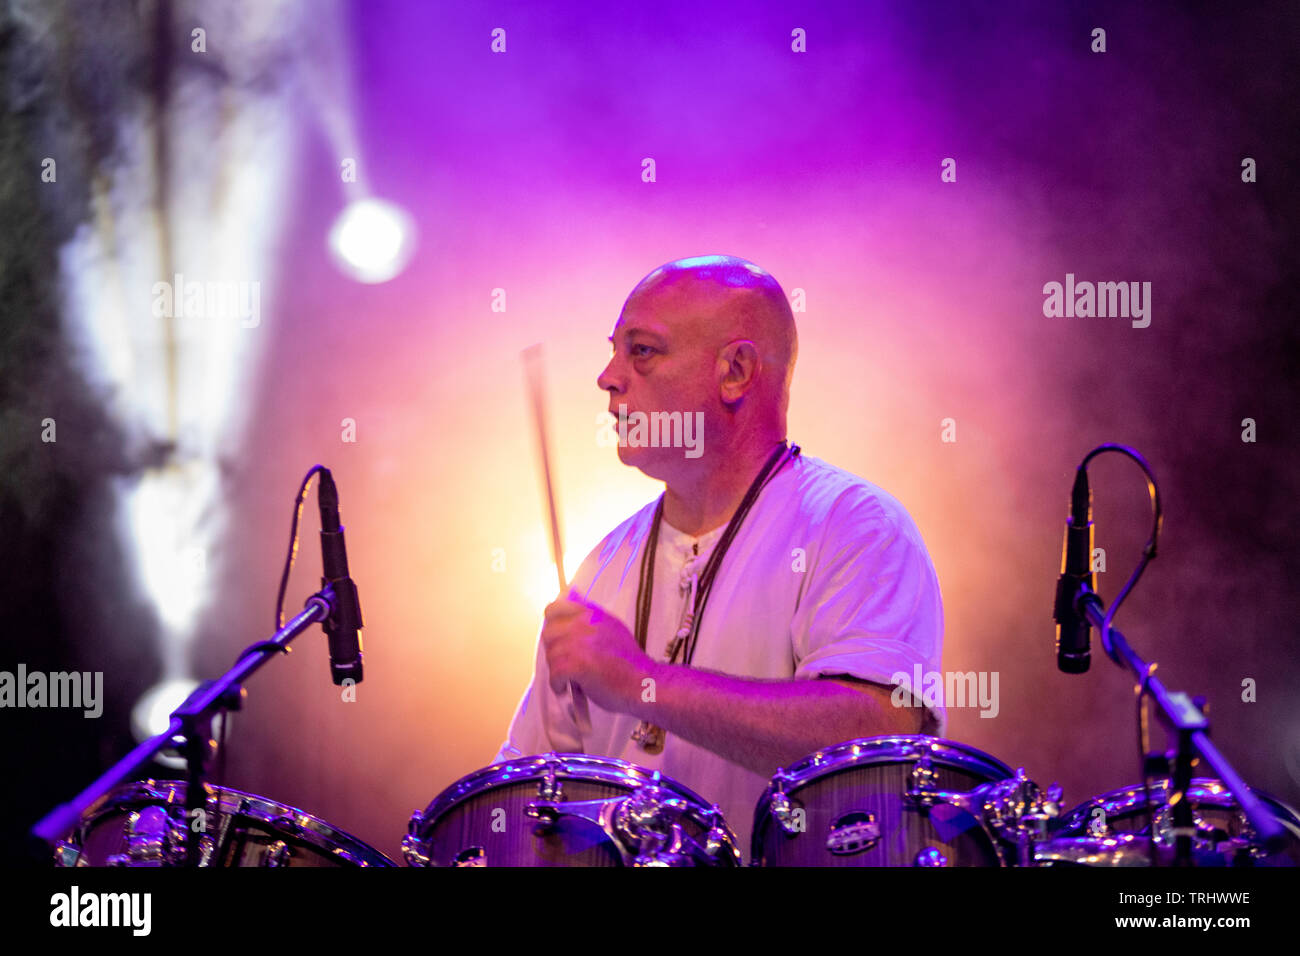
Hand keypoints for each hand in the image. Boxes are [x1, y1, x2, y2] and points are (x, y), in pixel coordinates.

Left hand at [543, 589, 651, 713]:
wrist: (644, 683)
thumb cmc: (629, 662)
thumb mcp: (613, 628)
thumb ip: (591, 618)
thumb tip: (571, 604)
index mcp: (592, 614)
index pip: (554, 608)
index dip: (552, 624)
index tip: (559, 638)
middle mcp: (583, 623)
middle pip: (548, 633)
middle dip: (554, 650)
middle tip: (567, 662)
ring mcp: (578, 643)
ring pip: (550, 656)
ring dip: (558, 670)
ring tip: (572, 678)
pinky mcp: (575, 664)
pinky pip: (554, 674)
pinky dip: (558, 684)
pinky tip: (568, 688)